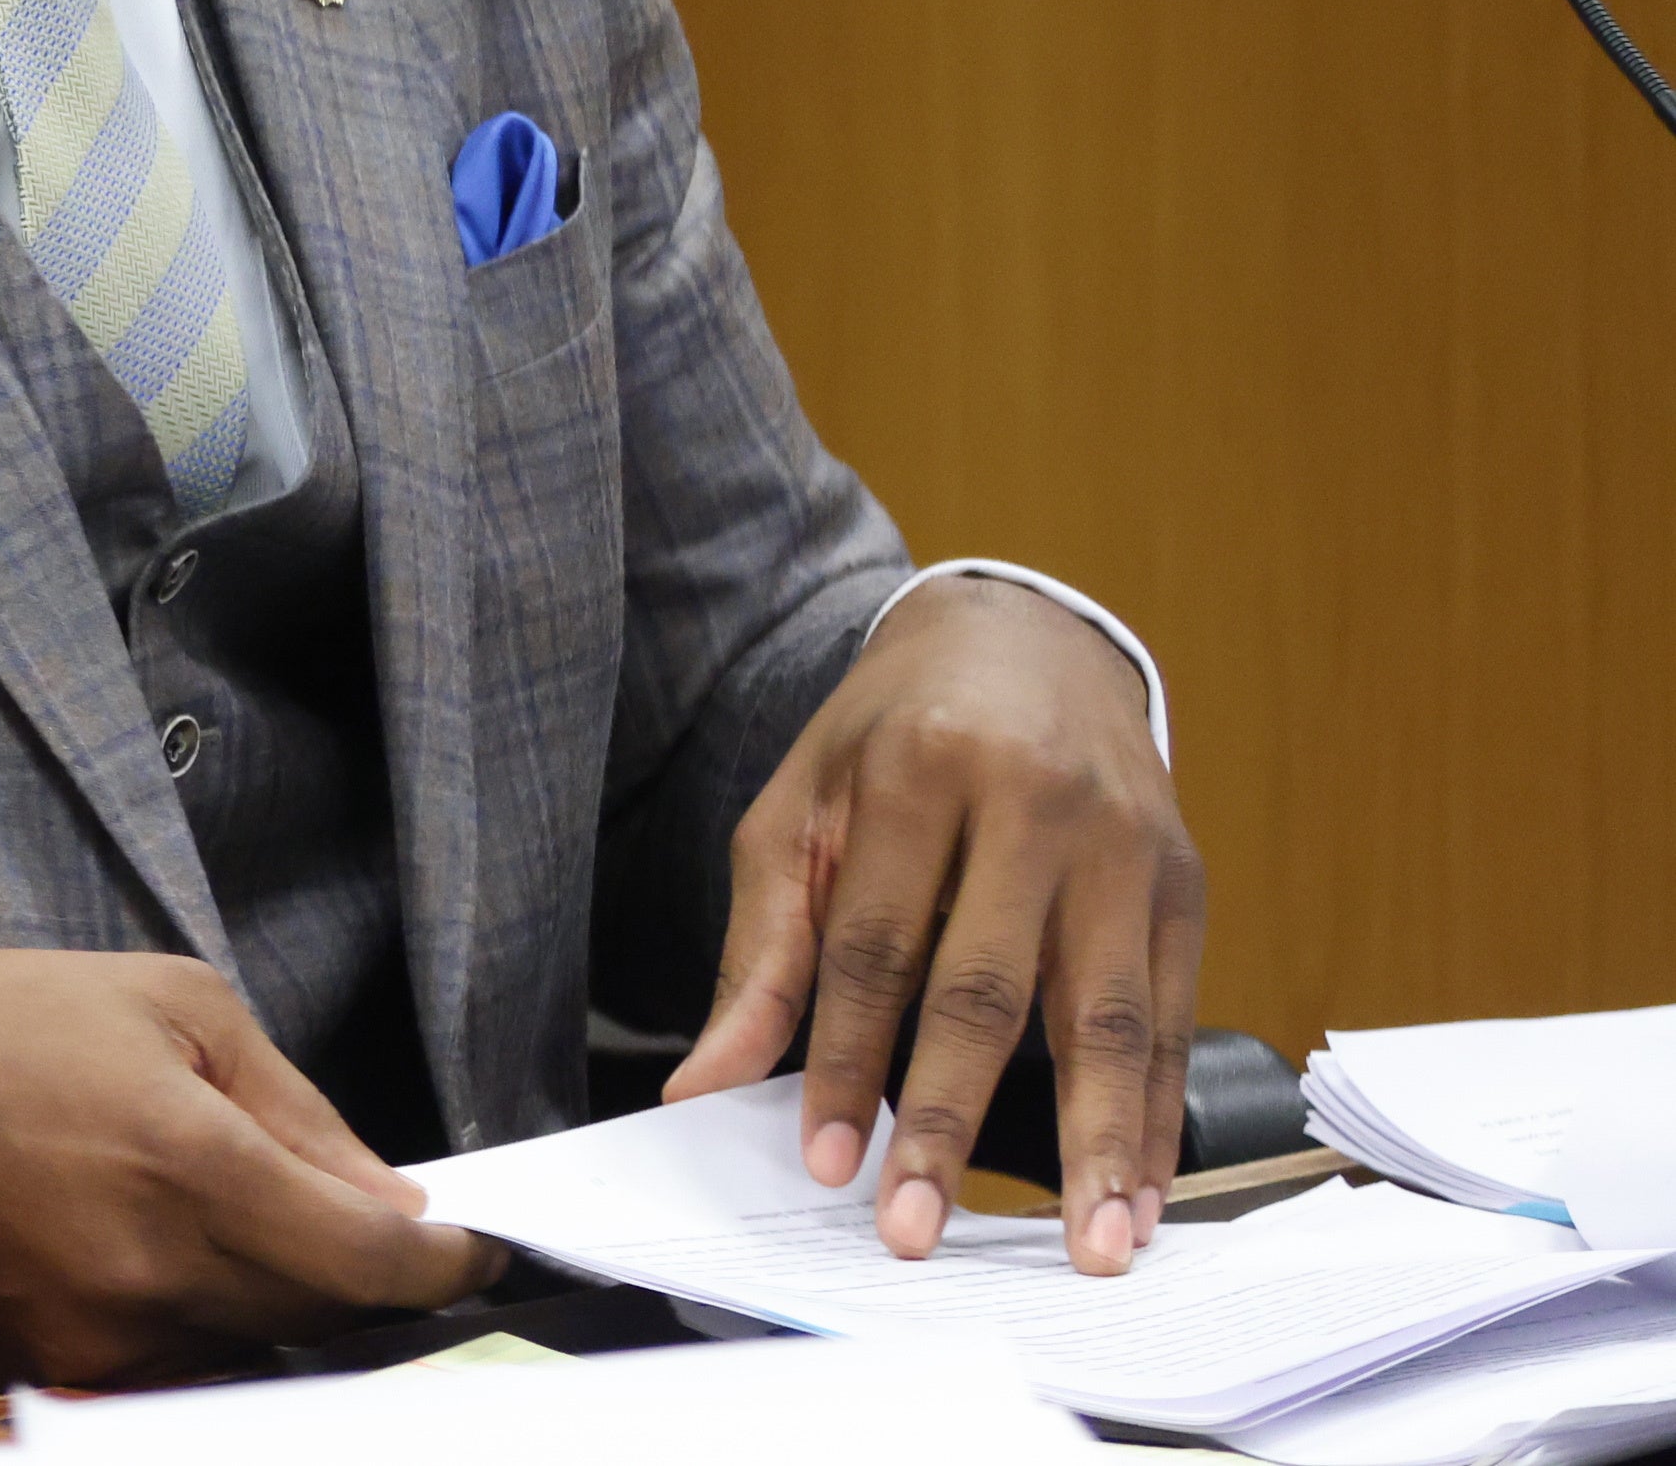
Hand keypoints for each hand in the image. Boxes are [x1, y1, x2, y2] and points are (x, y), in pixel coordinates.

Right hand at [0, 946, 499, 1385]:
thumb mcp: (164, 1002)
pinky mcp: (50, 1371)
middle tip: (350, 1226)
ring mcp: (100, 1339)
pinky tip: (154, 1260)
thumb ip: (293, 1105)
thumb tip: (388, 1198)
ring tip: (226, 1230)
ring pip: (249, 1355)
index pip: (374, 1263)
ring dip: (272, 1307)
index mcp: (195, 1164)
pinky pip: (167, 1370)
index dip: (444, 1266)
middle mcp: (157, 1272)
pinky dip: (192, 1328)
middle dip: (356, 1278)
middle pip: (322, 1320)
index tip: (469, 1252)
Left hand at [665, 575, 1202, 1273]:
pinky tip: (1139, 1195)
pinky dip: (1156, 1117)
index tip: (828, 1164)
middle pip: (988, 990)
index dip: (847, 1060)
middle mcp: (1036, 804)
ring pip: (1109, 1016)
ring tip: (1087, 1250)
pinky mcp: (1187, 883)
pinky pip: (1172, 1019)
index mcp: (921, 770)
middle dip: (950, 1123)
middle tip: (919, 1229)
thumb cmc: (890, 738)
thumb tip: (705, 1083)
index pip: (875, 945)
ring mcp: (1125, 845)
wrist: (1024, 641)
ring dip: (1097, 1146)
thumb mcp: (801, 810)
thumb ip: (764, 950)